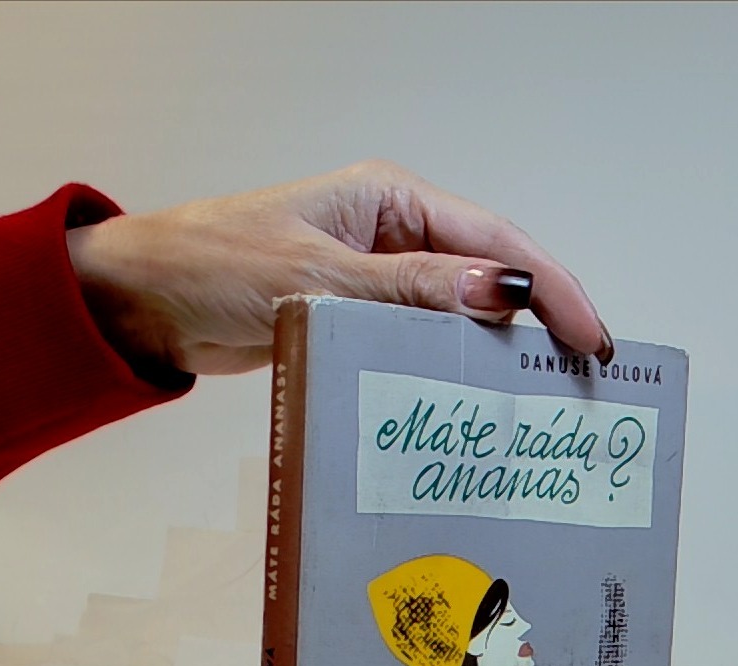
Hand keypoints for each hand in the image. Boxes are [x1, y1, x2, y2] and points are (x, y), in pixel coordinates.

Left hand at [66, 160, 612, 376]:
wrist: (146, 303)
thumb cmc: (212, 265)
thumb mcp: (318, 276)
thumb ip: (412, 289)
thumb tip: (502, 291)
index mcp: (390, 199)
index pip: (494, 241)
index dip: (552, 288)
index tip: (591, 336)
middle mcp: (393, 234)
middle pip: (490, 273)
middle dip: (542, 320)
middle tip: (583, 375)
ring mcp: (379, 278)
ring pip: (462, 312)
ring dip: (501, 349)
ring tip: (543, 394)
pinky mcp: (360, 317)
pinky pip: (424, 339)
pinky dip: (453, 365)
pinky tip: (477, 395)